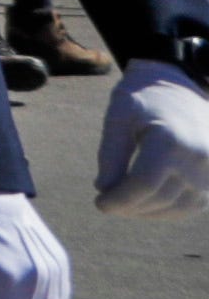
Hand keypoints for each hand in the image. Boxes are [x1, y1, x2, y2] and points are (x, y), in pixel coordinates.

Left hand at [98, 61, 208, 219]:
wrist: (181, 86)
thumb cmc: (143, 98)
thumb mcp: (119, 115)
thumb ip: (110, 153)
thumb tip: (103, 190)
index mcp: (172, 141)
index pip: (143, 184)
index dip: (119, 199)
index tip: (99, 203)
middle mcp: (197, 158)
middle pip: (159, 198)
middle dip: (129, 207)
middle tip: (106, 204)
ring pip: (177, 207)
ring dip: (148, 212)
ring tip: (124, 204)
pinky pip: (192, 205)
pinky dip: (168, 210)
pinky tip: (145, 204)